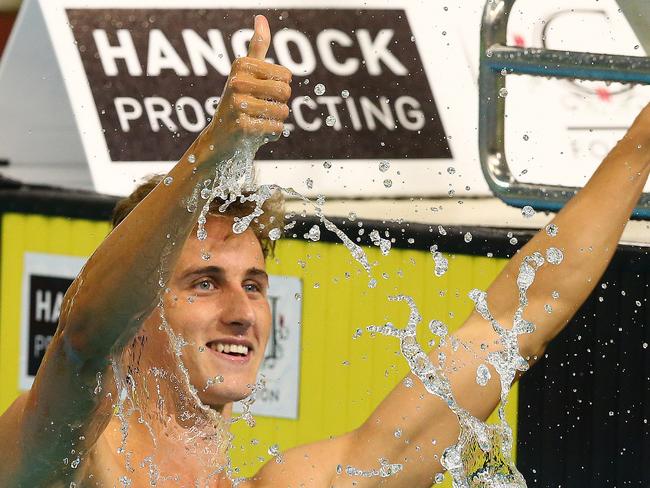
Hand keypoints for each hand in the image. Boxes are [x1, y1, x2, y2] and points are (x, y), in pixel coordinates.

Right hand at [208, 15, 291, 148]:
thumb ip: (256, 47)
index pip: (286, 75)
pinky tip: (258, 133)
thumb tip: (261, 18)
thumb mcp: (244, 73)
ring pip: (283, 112)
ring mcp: (238, 105)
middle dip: (281, 104)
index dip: (281, 86)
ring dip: (277, 120)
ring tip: (260, 120)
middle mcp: (237, 82)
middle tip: (263, 108)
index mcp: (241, 65)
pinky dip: (273, 134)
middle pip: (285, 92)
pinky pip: (277, 129)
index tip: (264, 91)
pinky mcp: (243, 127)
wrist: (221, 139)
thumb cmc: (238, 102)